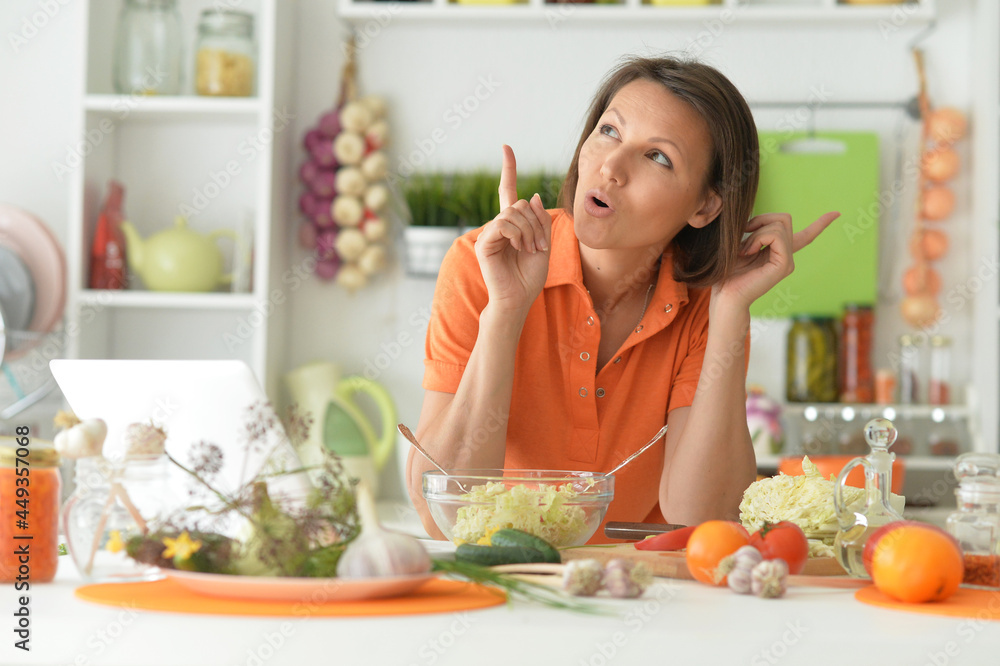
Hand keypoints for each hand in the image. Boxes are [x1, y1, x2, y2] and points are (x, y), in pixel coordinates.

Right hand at [473, 145, 552, 312]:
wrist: (518, 299)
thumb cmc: (530, 276)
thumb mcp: (544, 244)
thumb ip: (540, 220)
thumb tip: (532, 196)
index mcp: (512, 225)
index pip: (508, 191)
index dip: (509, 169)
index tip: (506, 147)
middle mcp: (498, 226)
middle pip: (520, 204)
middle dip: (536, 223)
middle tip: (539, 246)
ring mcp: (490, 234)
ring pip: (513, 214)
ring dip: (529, 231)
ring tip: (531, 250)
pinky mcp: (484, 243)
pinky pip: (503, 224)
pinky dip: (517, 235)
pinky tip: (520, 249)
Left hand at [712, 211, 840, 309]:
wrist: (723, 294)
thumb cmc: (725, 270)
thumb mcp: (739, 243)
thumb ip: (753, 231)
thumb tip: (753, 218)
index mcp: (778, 253)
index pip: (805, 236)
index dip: (821, 224)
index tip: (836, 213)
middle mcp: (787, 257)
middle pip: (783, 218)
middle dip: (761, 220)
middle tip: (744, 238)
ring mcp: (788, 261)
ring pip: (779, 225)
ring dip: (756, 232)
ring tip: (744, 251)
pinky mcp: (784, 265)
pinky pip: (775, 235)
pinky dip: (758, 238)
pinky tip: (748, 252)